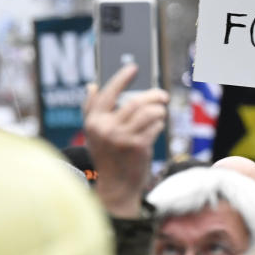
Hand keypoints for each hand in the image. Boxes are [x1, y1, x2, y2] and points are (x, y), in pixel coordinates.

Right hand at [84, 64, 168, 217]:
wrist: (116, 187)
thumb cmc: (107, 158)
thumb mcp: (93, 134)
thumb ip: (91, 109)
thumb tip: (92, 85)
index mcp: (94, 122)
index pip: (108, 93)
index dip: (122, 78)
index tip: (134, 67)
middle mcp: (106, 128)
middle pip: (135, 102)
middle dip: (153, 96)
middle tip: (162, 95)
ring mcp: (122, 138)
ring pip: (148, 112)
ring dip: (159, 110)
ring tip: (161, 112)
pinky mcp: (138, 146)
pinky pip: (155, 126)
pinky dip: (159, 123)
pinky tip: (158, 126)